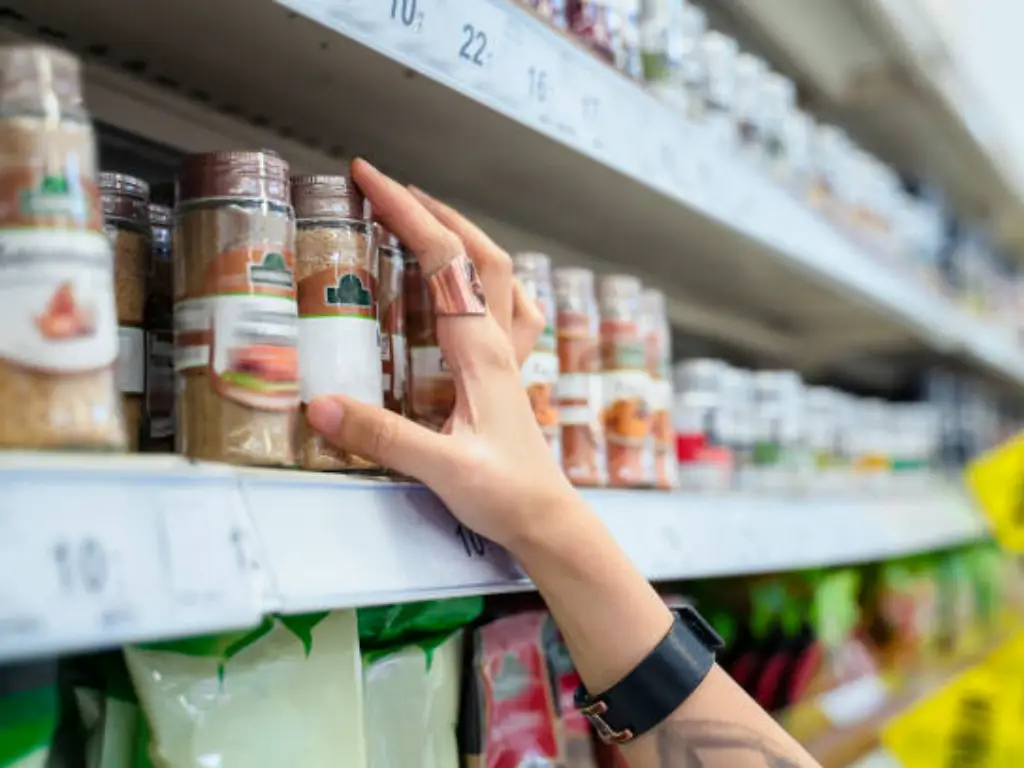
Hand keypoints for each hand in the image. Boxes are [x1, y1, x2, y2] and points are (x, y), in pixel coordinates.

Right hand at [307, 159, 578, 549]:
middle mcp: (497, 343)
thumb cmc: (505, 496)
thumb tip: (318, 403)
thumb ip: (381, 436)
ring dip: (463, 235)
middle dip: (431, 210)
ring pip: (498, 273)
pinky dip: (489, 280)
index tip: (368, 177)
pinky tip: (475, 286)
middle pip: (476, 252)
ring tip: (426, 216)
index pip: (443, 262)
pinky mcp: (507, 376)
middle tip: (385, 186)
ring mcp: (507, 357)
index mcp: (479, 351)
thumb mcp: (440, 468)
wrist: (547, 522)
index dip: (406, 212)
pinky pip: (508, 309)